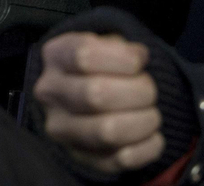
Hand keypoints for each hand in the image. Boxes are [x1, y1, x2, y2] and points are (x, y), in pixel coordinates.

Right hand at [33, 32, 163, 175]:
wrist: (85, 98)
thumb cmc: (102, 65)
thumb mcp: (106, 44)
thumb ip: (122, 47)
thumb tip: (139, 57)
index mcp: (55, 56)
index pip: (84, 56)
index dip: (122, 59)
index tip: (139, 62)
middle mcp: (50, 93)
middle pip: (96, 95)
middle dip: (138, 92)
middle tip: (150, 91)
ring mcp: (62, 129)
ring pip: (107, 131)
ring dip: (144, 121)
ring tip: (152, 114)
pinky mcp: (81, 157)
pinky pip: (120, 160)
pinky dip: (147, 148)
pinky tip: (153, 136)